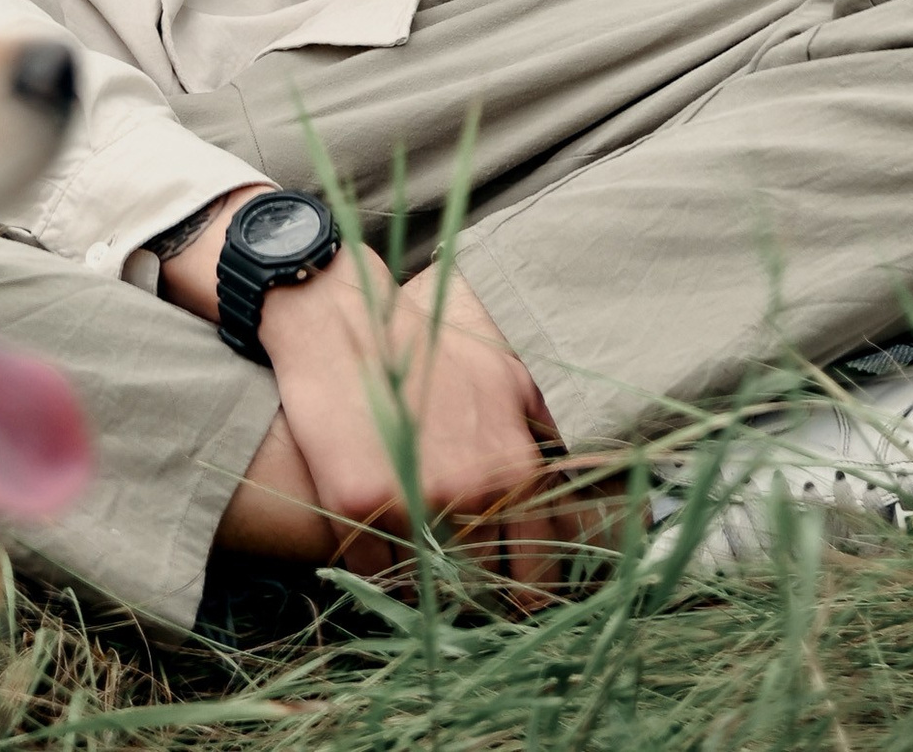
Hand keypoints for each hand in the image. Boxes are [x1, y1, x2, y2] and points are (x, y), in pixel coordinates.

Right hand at [166, 195, 567, 596]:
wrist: (342, 316)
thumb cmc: (426, 342)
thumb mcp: (505, 375)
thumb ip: (540, 432)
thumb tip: (570, 480)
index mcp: (517, 470)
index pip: (537, 573)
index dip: (521, 592)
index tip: (505, 596)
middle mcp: (473, 493)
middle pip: (482, 586)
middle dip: (469, 589)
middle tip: (452, 577)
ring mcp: (414, 501)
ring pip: (427, 586)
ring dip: (419, 584)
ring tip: (411, 563)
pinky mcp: (357, 504)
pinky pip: (373, 570)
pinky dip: (371, 567)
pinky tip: (370, 543)